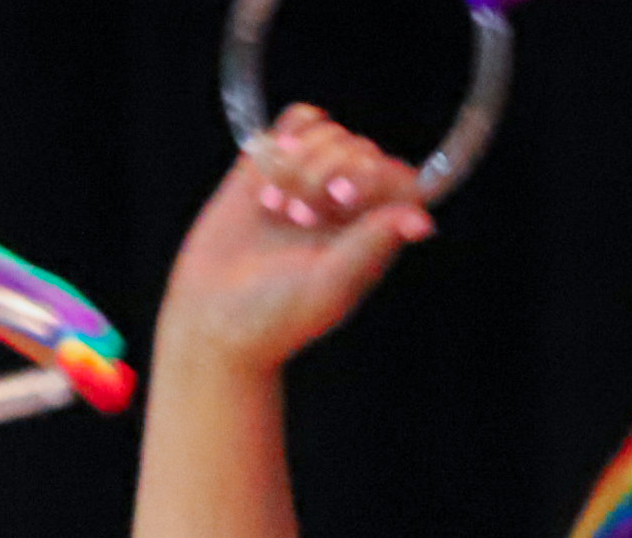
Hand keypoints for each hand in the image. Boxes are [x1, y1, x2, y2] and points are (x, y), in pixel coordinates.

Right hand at [156, 110, 433, 374]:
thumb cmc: (272, 316)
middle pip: (358, 148)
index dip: (371, 174)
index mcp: (369, 232)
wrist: (208, 321)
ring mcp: (306, 182)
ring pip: (326, 131)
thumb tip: (423, 221)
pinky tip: (268, 167)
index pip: (395, 176)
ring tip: (272, 205)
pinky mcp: (268, 169)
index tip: (341, 196)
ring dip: (298, 160)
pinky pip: (295, 121)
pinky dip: (286, 133)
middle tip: (295, 217)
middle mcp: (343, 204)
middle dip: (324, 171)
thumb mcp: (329, 285)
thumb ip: (373, 242)